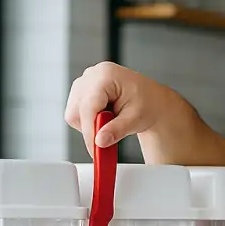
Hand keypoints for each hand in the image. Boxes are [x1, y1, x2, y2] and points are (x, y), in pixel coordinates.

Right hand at [64, 61, 187, 156]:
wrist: (150, 100)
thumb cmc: (146, 103)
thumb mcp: (135, 119)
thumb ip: (116, 130)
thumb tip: (100, 141)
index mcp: (106, 75)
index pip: (89, 107)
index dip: (90, 131)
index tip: (95, 150)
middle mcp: (92, 75)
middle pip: (77, 110)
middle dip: (90, 129)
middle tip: (108, 139)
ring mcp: (85, 82)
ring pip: (74, 113)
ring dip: (89, 126)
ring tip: (111, 123)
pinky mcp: (82, 91)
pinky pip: (76, 113)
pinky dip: (88, 122)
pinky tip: (105, 119)